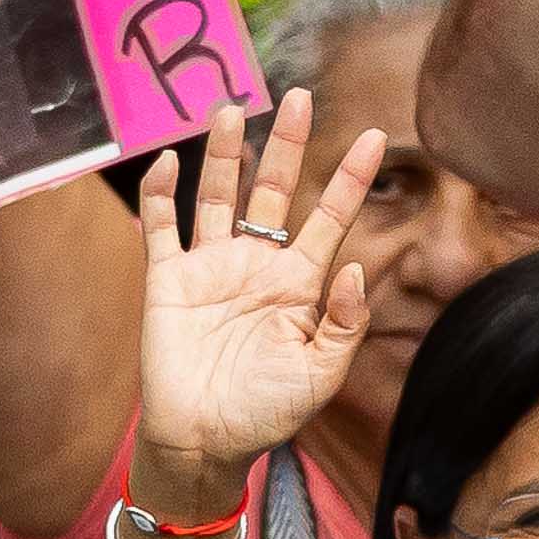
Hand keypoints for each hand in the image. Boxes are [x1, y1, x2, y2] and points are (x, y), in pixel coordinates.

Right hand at [132, 94, 382, 472]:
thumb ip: (343, 323)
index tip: (377, 135)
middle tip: (299, 96)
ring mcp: (210, 267)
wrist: (203, 443)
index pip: (330, 217)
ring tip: (232, 109)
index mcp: (298, 283)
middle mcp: (256, 264)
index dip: (351, 177)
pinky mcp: (167, 280)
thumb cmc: (266, 413)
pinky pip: (162, 228)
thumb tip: (354, 269)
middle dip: (288, 144)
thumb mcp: (321, 375)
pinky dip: (162, 194)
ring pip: (219, 196)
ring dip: (225, 154)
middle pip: (275, 190)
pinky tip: (168, 161)